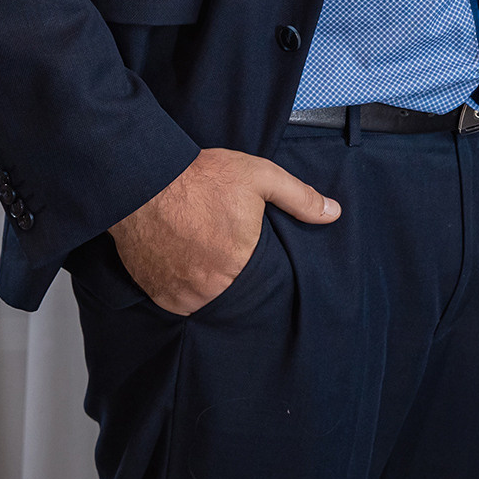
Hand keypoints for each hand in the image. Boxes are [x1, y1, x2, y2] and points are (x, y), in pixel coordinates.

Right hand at [109, 147, 340, 314]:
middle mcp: (209, 287)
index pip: (264, 283)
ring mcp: (180, 294)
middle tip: (226, 249)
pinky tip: (188, 262)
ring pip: (207, 300)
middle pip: (236, 293)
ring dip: (211, 285)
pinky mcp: (157, 293)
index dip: (262, 267)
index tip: (253, 251)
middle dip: (236, 275)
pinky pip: (181, 302)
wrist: (143, 179)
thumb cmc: (202, 177)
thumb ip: (300, 198)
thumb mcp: (260, 177)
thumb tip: (334, 214)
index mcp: (239, 264)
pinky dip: (186, 288)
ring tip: (207, 255)